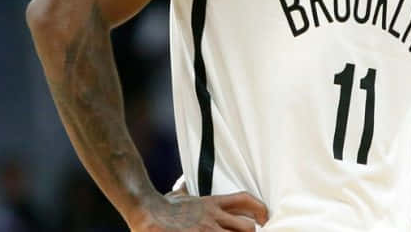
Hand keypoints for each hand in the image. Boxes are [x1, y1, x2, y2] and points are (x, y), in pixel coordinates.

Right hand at [132, 190, 268, 230]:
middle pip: (247, 227)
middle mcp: (213, 217)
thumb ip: (186, 190)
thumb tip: (184, 183)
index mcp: (211, 203)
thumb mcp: (178, 195)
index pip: (244, 200)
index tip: (264, 217)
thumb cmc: (160, 206)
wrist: (146, 211)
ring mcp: (207, 230)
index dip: (259, 208)